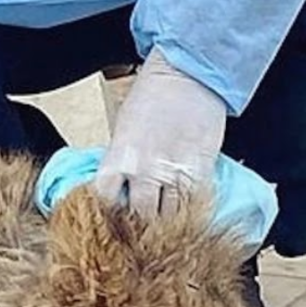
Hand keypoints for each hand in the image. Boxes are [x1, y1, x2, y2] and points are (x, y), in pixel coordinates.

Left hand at [94, 47, 226, 217]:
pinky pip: (192, 204)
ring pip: (167, 216)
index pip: (105, 201)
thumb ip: (120, 161)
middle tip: (141, 230)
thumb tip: (119, 190)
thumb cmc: (150, 98)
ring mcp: (174, 173)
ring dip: (164, 223)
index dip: (108, 213)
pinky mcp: (201, 171)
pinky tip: (185, 214)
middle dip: (138, 224)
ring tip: (163, 226)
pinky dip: (188, 211)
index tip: (112, 218)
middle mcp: (144, 170)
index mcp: (118, 158)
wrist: (188, 76)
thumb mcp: (122, 131)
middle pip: (138, 216)